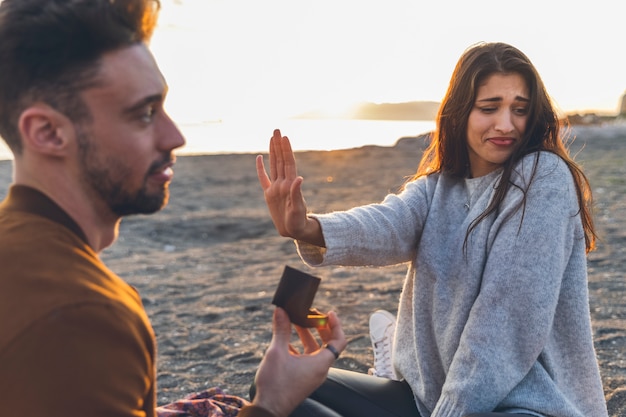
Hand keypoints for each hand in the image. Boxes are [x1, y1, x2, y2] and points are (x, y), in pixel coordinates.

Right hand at [252, 307, 345, 416]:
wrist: (269, 409)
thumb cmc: (275, 384)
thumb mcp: (276, 352)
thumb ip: (281, 330)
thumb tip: (281, 310)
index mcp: (320, 363)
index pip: (339, 341)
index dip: (336, 325)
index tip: (328, 313)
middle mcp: (320, 369)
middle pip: (328, 344)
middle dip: (319, 328)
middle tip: (309, 315)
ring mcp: (312, 375)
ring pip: (315, 351)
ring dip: (307, 336)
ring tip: (295, 324)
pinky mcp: (303, 379)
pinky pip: (307, 360)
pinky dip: (300, 348)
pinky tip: (287, 343)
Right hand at [256, 129, 323, 245]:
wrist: (294, 230)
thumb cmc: (298, 221)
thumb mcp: (298, 208)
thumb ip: (297, 193)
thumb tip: (299, 178)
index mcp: (290, 185)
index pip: (288, 163)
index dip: (286, 150)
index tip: (285, 137)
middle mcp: (283, 183)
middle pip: (281, 160)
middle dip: (279, 145)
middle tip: (277, 129)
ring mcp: (276, 187)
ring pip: (274, 165)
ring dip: (273, 151)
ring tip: (272, 137)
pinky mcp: (269, 194)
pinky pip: (264, 178)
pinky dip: (261, 168)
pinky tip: (259, 157)